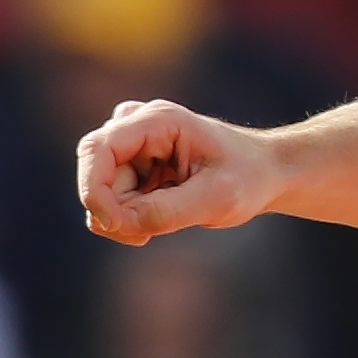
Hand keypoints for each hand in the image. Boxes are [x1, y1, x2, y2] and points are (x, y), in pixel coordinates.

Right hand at [78, 99, 278, 244]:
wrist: (264, 174)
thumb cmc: (248, 178)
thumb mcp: (218, 198)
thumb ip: (169, 211)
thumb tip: (119, 222)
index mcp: (157, 120)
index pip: (98, 149)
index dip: (93, 188)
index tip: (112, 223)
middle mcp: (136, 126)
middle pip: (97, 175)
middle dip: (115, 212)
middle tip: (146, 237)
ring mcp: (131, 145)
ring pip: (103, 192)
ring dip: (127, 218)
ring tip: (171, 221)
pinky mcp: (132, 165)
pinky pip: (113, 200)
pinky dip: (131, 218)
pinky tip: (163, 218)